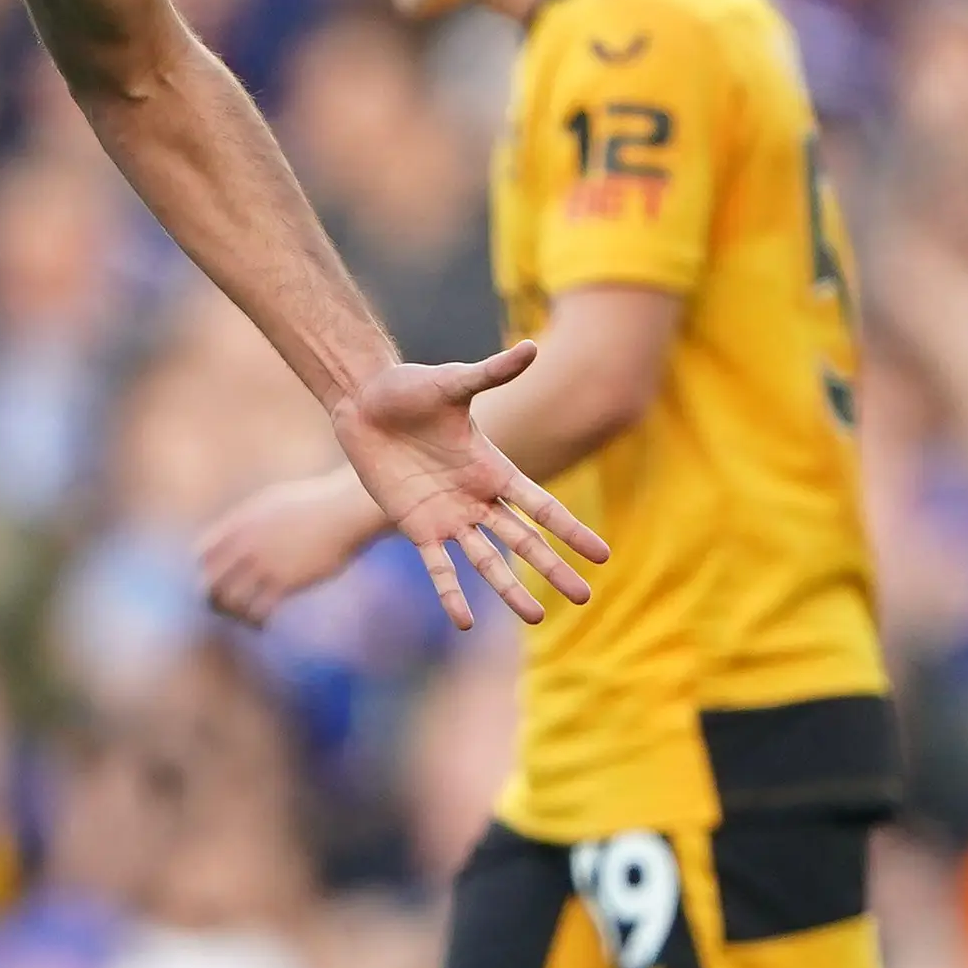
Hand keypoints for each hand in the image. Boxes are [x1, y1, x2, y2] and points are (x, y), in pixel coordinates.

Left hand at [199, 472, 387, 627]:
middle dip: (214, 598)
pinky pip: (258, 610)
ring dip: (235, 614)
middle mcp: (245, 544)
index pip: (201, 554)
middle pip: (210, 581)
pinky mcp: (284, 582)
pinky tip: (265, 624)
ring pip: (230, 601)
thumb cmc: (314, 506)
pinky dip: (257, 621)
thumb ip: (250, 522)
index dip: (206, 571)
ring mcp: (263, 564)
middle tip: (226, 608)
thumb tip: (240, 536)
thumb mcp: (272, 504)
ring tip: (248, 619)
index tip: (219, 581)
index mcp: (239, 524)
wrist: (343, 512)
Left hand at [328, 342, 609, 629]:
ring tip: (535, 618)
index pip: (541, 506)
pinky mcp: (414, 526)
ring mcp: (447, 516)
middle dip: (553, 568)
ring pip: (487, 561)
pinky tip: (465, 621)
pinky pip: (437, 567)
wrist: (364, 401)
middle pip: (523, 541)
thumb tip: (532, 347)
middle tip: (584, 597)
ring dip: (510, 590)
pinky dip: (451, 593)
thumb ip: (491, 373)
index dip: (570, 530)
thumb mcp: (453, 383)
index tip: (603, 554)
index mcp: (493, 467)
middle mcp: (476, 497)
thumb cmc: (409, 387)